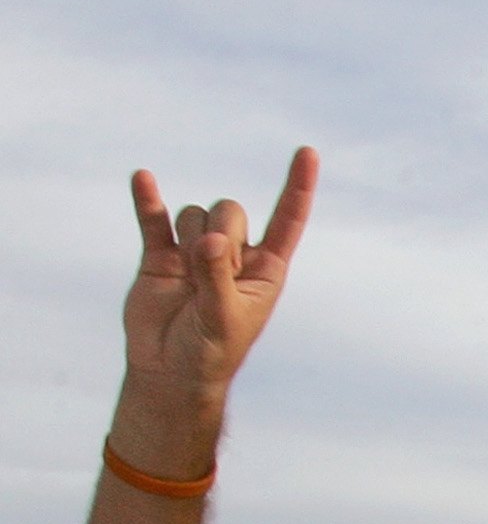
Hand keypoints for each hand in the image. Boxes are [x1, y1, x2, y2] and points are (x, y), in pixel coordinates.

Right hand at [112, 149, 318, 467]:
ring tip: (188, 280)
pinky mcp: (160, 255)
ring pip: (195, 213)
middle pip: (229, 209)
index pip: (286, 219)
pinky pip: (155, 218)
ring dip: (189, 240)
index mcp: (265, 269)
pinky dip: (148, 200)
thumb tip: (209, 240)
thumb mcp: (224, 319)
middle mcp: (233, 254)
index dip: (297, 187)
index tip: (308, 151)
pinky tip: (143, 178)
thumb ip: (218, 278)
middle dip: (221, 235)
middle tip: (211, 275)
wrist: (170, 372)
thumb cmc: (210, 352)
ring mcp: (195, 251)